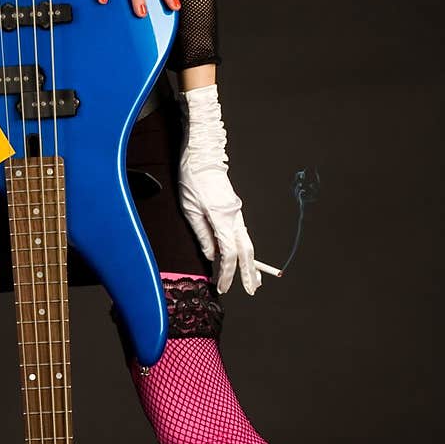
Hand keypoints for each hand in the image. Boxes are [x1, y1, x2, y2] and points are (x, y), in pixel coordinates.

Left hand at [177, 85, 261, 295]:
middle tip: (253, 290)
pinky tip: (242, 258)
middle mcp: (235, 216)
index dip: (227, 274)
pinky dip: (243, 249)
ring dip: (251, 263)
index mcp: (223, 219)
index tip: (223, 287)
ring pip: (248, 242)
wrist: (203, 153)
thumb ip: (202, 235)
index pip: (229, 254)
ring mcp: (236, 212)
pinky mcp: (233, 208)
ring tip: (255, 279)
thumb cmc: (192, 178)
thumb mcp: (189, 209)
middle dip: (250, 273)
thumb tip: (211, 255)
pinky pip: (241, 234)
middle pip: (247, 251)